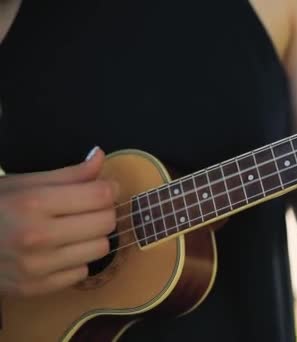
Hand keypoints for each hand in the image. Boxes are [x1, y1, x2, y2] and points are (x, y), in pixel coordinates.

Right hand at [0, 147, 118, 295]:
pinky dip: (76, 261)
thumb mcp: (23, 183)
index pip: (100, 196)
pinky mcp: (36, 288)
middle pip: (106, 222)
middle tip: (89, 208)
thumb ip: (68, 174)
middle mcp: (37, 237)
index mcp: (34, 203)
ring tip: (74, 230)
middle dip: (103, 211)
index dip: (108, 189)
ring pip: (101, 249)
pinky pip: (82, 273)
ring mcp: (37, 267)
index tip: (103, 188)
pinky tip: (59, 251)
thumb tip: (100, 157)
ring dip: (93, 237)